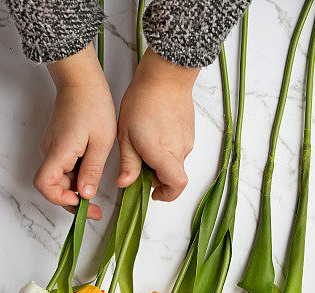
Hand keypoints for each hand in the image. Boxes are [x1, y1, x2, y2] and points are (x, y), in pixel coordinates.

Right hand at [34, 47, 115, 219]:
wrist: (81, 80)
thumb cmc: (93, 105)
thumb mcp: (101, 141)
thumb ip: (92, 170)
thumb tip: (86, 195)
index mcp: (59, 151)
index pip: (44, 185)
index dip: (61, 200)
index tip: (83, 203)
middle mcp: (50, 152)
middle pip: (53, 187)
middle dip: (73, 201)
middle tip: (97, 210)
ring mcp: (52, 149)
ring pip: (60, 179)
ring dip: (77, 188)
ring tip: (98, 188)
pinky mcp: (58, 145)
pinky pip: (64, 168)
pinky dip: (77, 176)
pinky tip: (92, 173)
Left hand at [117, 48, 199, 201]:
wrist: (165, 75)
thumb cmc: (143, 101)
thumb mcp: (126, 135)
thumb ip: (128, 164)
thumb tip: (124, 183)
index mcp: (163, 154)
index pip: (176, 186)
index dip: (167, 195)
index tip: (154, 194)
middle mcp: (180, 150)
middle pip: (172, 175)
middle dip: (157, 175)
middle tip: (139, 161)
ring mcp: (187, 140)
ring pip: (175, 161)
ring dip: (161, 160)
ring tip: (143, 140)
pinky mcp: (189, 131)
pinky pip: (178, 147)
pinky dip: (167, 148)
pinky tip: (153, 131)